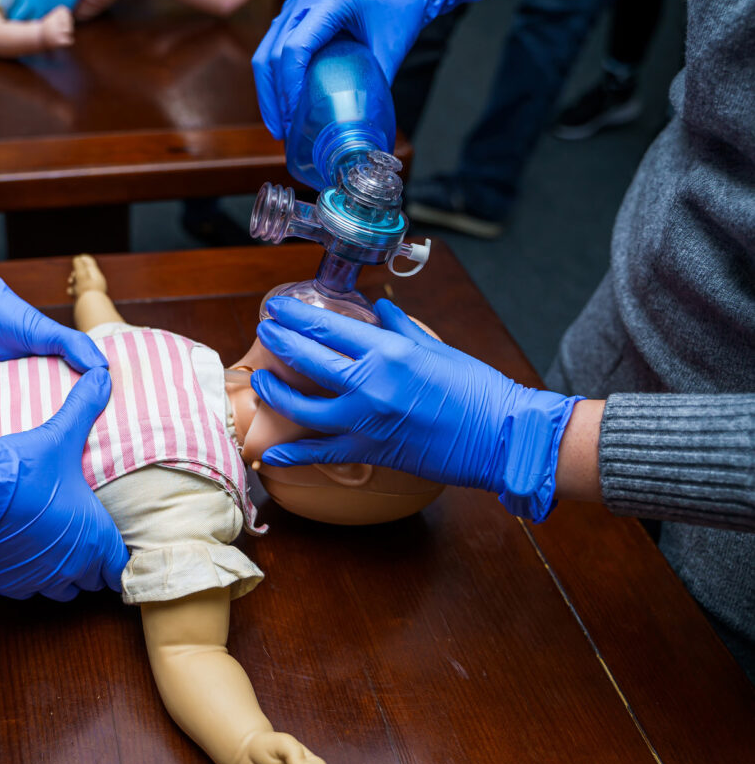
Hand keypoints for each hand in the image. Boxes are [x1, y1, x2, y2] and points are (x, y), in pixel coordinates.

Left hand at [0, 0, 91, 19]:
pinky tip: (50, 11)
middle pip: (18, 19)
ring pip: (36, 24)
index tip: (9, 1)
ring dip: (33, 19)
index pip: (6, 6)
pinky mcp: (65, 6)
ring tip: (34, 12)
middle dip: (17, 15)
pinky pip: (54, 20)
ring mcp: (50, 5)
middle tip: (20, 10)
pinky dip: (49, 19)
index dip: (5, 5)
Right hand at [0, 368, 128, 599]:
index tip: (110, 542)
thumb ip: (86, 405)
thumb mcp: (60, 434)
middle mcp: (71, 567)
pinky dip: (29, 575)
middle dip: (90, 565)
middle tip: (82, 538)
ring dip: (61, 573)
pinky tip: (23, 551)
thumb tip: (104, 374)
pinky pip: (27, 589)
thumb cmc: (23, 469)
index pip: (120, 568)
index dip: (117, 556)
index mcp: (94, 539)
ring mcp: (38, 580)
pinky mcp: (7, 584)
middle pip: (92, 581)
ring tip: (54, 546)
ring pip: (61, 590)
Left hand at [250, 297, 580, 520]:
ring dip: (275, 393)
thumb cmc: (477, 389)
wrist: (502, 437)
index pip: (328, 326)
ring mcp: (366, 420)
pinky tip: (270, 455)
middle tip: (263, 330)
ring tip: (261, 380)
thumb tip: (377, 308)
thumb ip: (399, 328)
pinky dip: (292, 456)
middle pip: (307, 358)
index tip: (276, 306)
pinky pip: (321, 454)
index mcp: (388, 351)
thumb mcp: (436, 348)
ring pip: (302, 407)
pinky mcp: (370, 452)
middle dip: (278, 341)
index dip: (295, 315)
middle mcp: (371, 383)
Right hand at [252, 0, 491, 138]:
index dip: (290, 87)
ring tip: (279, 125)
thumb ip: (373, 85)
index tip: (297, 117)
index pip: (294, 48)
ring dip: (268, 91)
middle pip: (271, 53)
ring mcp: (295, 5)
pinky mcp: (294, 14)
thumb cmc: (402, 5)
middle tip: (283, 131)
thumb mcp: (391, 48)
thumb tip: (358, 124)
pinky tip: (282, 104)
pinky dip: (274, 78)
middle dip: (274, 97)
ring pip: (265, 52)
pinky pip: (273, 48)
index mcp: (331, 1)